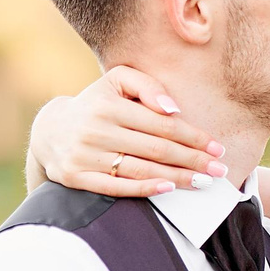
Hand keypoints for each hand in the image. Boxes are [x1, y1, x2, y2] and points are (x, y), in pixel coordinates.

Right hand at [30, 66, 223, 197]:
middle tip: (219, 171)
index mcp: (108, 105)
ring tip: (203, 182)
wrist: (50, 131)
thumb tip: (173, 109)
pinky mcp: (76, 178)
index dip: (193, 137)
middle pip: (156, 149)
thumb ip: (146, 86)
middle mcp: (96, 130)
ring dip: (177, 177)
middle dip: (193, 160)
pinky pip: (116, 187)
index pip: (161, 124)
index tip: (217, 148)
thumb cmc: (95, 104)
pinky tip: (168, 188)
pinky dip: (144, 189)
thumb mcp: (116, 81)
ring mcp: (85, 156)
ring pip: (141, 169)